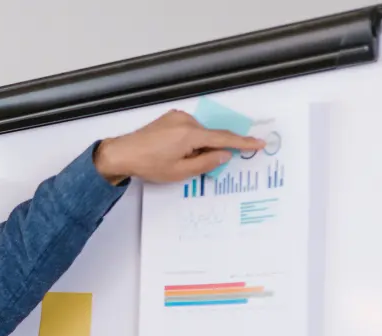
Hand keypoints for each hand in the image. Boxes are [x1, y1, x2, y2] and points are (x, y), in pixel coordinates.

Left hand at [94, 109, 264, 184]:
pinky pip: (188, 129)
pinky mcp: (170, 118)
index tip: (259, 143)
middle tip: (195, 165)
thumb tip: (224, 155)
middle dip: (209, 151)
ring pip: (198, 134)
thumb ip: (205, 163)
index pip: (224, 138)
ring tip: (176, 160)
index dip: (242, 142)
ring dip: (196, 147)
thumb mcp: (180, 172)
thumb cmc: (149, 165)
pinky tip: (173, 152)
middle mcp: (186, 120)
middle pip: (209, 136)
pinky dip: (188, 141)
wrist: (123, 153)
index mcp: (191, 133)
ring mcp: (177, 117)